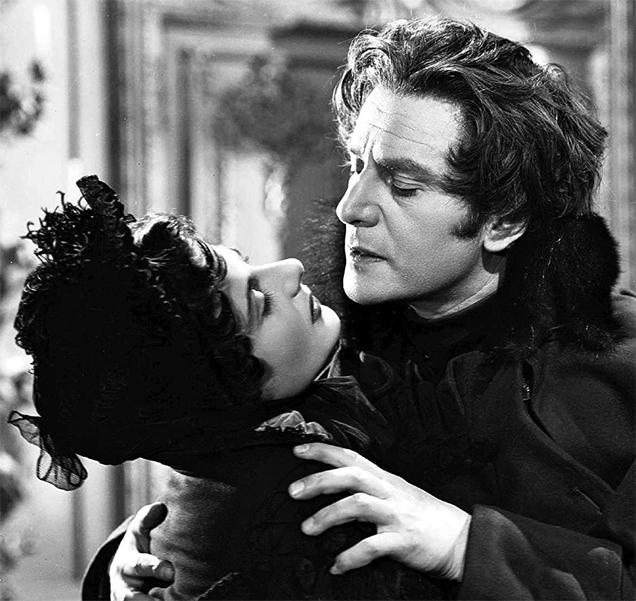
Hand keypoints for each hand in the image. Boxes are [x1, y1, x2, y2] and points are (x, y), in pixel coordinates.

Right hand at [109, 502, 174, 600]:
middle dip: (149, 600)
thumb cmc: (138, 545)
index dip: (155, 568)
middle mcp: (123, 587)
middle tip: (171, 599)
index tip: (171, 570)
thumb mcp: (139, 530)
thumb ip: (147, 519)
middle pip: (132, 598)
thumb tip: (159, 507)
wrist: (124, 569)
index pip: (140, 565)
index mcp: (127, 563)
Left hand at [288, 443, 470, 580]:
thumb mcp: (399, 492)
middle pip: (350, 476)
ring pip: (357, 505)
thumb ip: (372, 487)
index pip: (351, 457)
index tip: (299, 450)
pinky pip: (371, 546)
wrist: (462, 539)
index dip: (324, 451)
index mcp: (386, 479)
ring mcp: (396, 515)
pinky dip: (350, 556)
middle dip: (319, 480)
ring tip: (307, 528)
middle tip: (293, 491)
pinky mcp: (402, 541)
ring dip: (328, 515)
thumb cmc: (426, 517)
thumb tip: (338, 488)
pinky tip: (337, 565)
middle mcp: (389, 492)